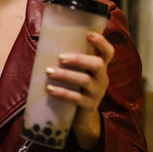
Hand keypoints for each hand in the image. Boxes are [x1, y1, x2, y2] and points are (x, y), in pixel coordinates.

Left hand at [45, 31, 114, 148]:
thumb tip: (44, 43)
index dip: (102, 42)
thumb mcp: (78, 74)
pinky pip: (77, 98)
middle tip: (60, 57)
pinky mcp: (89, 106)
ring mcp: (97, 93)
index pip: (108, 53)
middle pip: (98, 64)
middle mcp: (102, 78)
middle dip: (79, 59)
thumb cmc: (76, 88)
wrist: (82, 118)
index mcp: (100, 68)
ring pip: (84, 80)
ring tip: (49, 71)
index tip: (89, 34)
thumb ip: (70, 61)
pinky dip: (62, 92)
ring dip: (65, 75)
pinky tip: (50, 89)